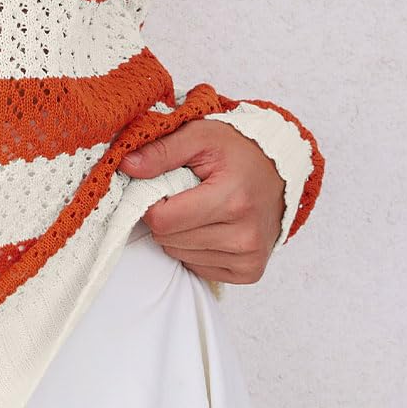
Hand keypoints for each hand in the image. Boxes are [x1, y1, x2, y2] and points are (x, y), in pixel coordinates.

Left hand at [118, 118, 285, 284]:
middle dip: (167, 218)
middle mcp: (245, 235)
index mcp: (233, 200)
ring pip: (180, 256)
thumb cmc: (238, 152)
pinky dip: (197, 249)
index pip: (163, 221)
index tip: (167, 189)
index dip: (154, 203)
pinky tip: (214, 227)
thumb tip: (126, 165)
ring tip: (203, 210)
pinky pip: (198, 268)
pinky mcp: (250, 271)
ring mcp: (249, 257)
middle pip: (168, 241)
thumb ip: (161, 151)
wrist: (280, 170)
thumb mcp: (200, 136)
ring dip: (181, 235)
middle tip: (187, 197)